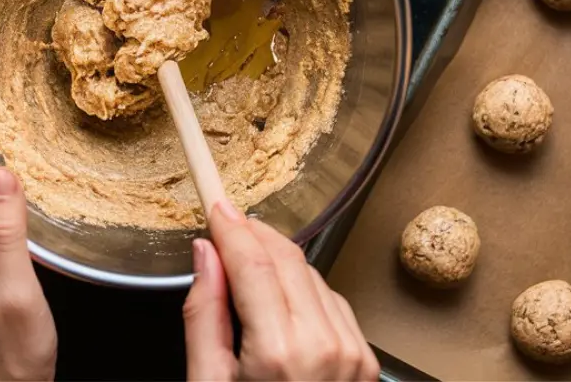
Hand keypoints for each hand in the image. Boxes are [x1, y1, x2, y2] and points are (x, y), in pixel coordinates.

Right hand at [183, 201, 378, 381]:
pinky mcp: (365, 364)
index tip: (216, 206)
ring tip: (247, 261)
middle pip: (287, 258)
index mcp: (278, 353)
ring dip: (279, 260)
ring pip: (312, 276)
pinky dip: (303, 289)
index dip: (231, 227)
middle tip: (227, 222)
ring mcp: (352, 355)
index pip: (253, 262)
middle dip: (254, 234)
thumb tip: (205, 254)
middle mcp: (324, 347)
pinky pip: (332, 303)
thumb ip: (204, 315)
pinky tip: (280, 297)